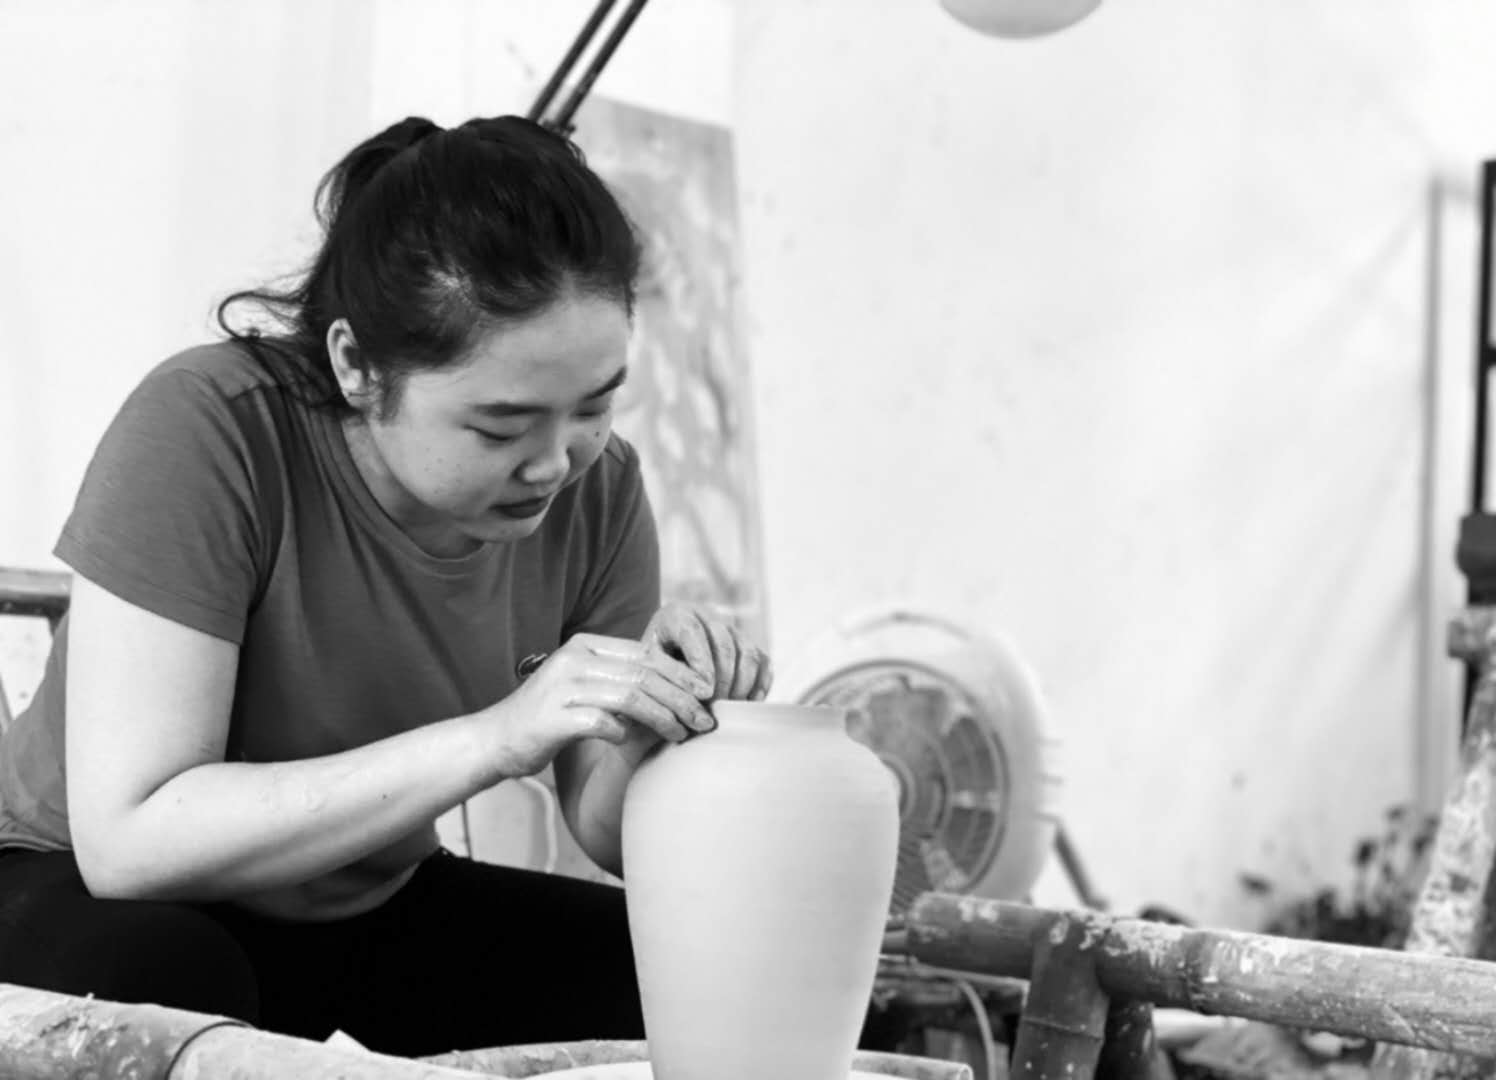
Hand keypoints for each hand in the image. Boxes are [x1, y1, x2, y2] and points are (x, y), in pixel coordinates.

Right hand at [484, 633, 714, 777]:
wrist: (495, 740)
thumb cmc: (550, 718)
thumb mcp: (587, 688)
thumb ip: (622, 682)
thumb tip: (679, 692)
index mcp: (585, 646)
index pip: (645, 653)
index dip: (681, 672)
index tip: (708, 692)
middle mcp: (573, 660)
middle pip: (643, 674)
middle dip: (681, 697)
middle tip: (706, 719)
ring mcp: (561, 688)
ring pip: (629, 697)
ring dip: (663, 717)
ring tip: (683, 734)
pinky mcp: (552, 718)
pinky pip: (601, 723)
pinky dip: (624, 734)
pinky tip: (634, 744)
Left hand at [641, 604, 772, 702]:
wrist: (664, 661)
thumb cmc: (652, 668)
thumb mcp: (646, 668)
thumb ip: (659, 679)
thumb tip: (682, 701)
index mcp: (676, 615)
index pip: (692, 631)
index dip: (701, 661)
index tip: (704, 692)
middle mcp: (706, 616)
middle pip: (724, 644)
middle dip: (722, 680)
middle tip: (715, 708)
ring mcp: (730, 628)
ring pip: (748, 653)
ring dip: (741, 685)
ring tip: (728, 709)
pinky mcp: (747, 644)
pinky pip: (763, 662)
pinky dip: (759, 685)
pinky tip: (746, 705)